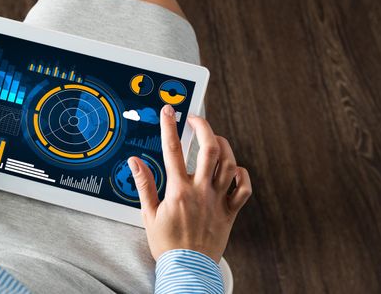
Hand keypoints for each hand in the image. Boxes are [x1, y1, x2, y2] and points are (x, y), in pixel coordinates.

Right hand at [127, 104, 251, 261]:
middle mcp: (201, 192)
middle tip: (196, 119)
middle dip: (204, 127)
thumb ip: (144, 185)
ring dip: (224, 146)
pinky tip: (234, 169)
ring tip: (214, 139)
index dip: (170, 127)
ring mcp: (218, 200)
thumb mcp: (148, 214)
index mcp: (179, 191)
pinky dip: (242, 175)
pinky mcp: (230, 212)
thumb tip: (135, 163)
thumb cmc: (167, 244)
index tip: (169, 112)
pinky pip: (244, 189)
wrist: (187, 269)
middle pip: (209, 149)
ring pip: (229, 164)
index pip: (173, 151)